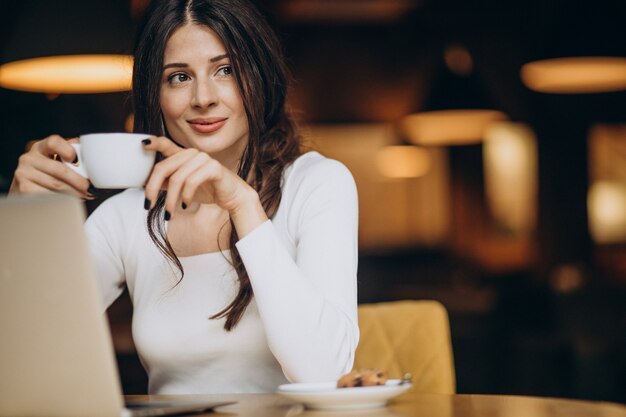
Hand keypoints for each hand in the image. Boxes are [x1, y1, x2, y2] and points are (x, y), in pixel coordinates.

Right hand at [9, 135, 91, 198]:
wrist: (27, 187)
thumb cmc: (49, 172)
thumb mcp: (57, 159)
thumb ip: (71, 154)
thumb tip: (91, 154)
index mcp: (41, 147)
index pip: (54, 142)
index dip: (68, 150)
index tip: (77, 160)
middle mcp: (30, 158)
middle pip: (59, 169)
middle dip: (78, 181)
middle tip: (89, 188)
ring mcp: (24, 173)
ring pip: (56, 185)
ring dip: (74, 192)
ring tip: (84, 195)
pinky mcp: (24, 188)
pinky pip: (48, 196)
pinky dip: (62, 200)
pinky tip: (70, 201)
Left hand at [142, 137, 267, 236]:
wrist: (233, 197)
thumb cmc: (209, 190)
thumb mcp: (183, 188)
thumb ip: (168, 183)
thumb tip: (148, 186)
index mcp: (184, 155)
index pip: (166, 144)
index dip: (154, 142)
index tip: (142, 144)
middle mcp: (192, 154)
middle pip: (164, 167)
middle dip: (152, 188)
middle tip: (148, 204)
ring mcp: (203, 159)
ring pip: (177, 178)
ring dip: (170, 200)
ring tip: (169, 214)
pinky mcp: (213, 168)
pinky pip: (192, 181)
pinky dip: (186, 196)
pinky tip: (185, 206)